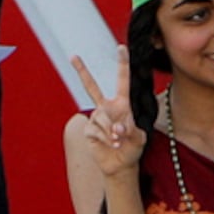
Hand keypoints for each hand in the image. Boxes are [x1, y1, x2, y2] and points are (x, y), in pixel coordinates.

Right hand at [65, 55, 145, 179]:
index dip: (122, 64)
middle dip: (82, 71)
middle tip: (74, 56)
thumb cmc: (132, 148)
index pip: (122, 80)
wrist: (120, 165)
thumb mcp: (140, 139)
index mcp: (122, 104)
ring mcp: (96, 118)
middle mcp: (107, 107)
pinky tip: (110, 144)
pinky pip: (96, 130)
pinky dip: (105, 138)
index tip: (121, 48)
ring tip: (118, 141)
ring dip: (112, 131)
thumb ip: (131, 130)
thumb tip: (117, 128)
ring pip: (102, 117)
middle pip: (91, 87)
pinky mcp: (89, 129)